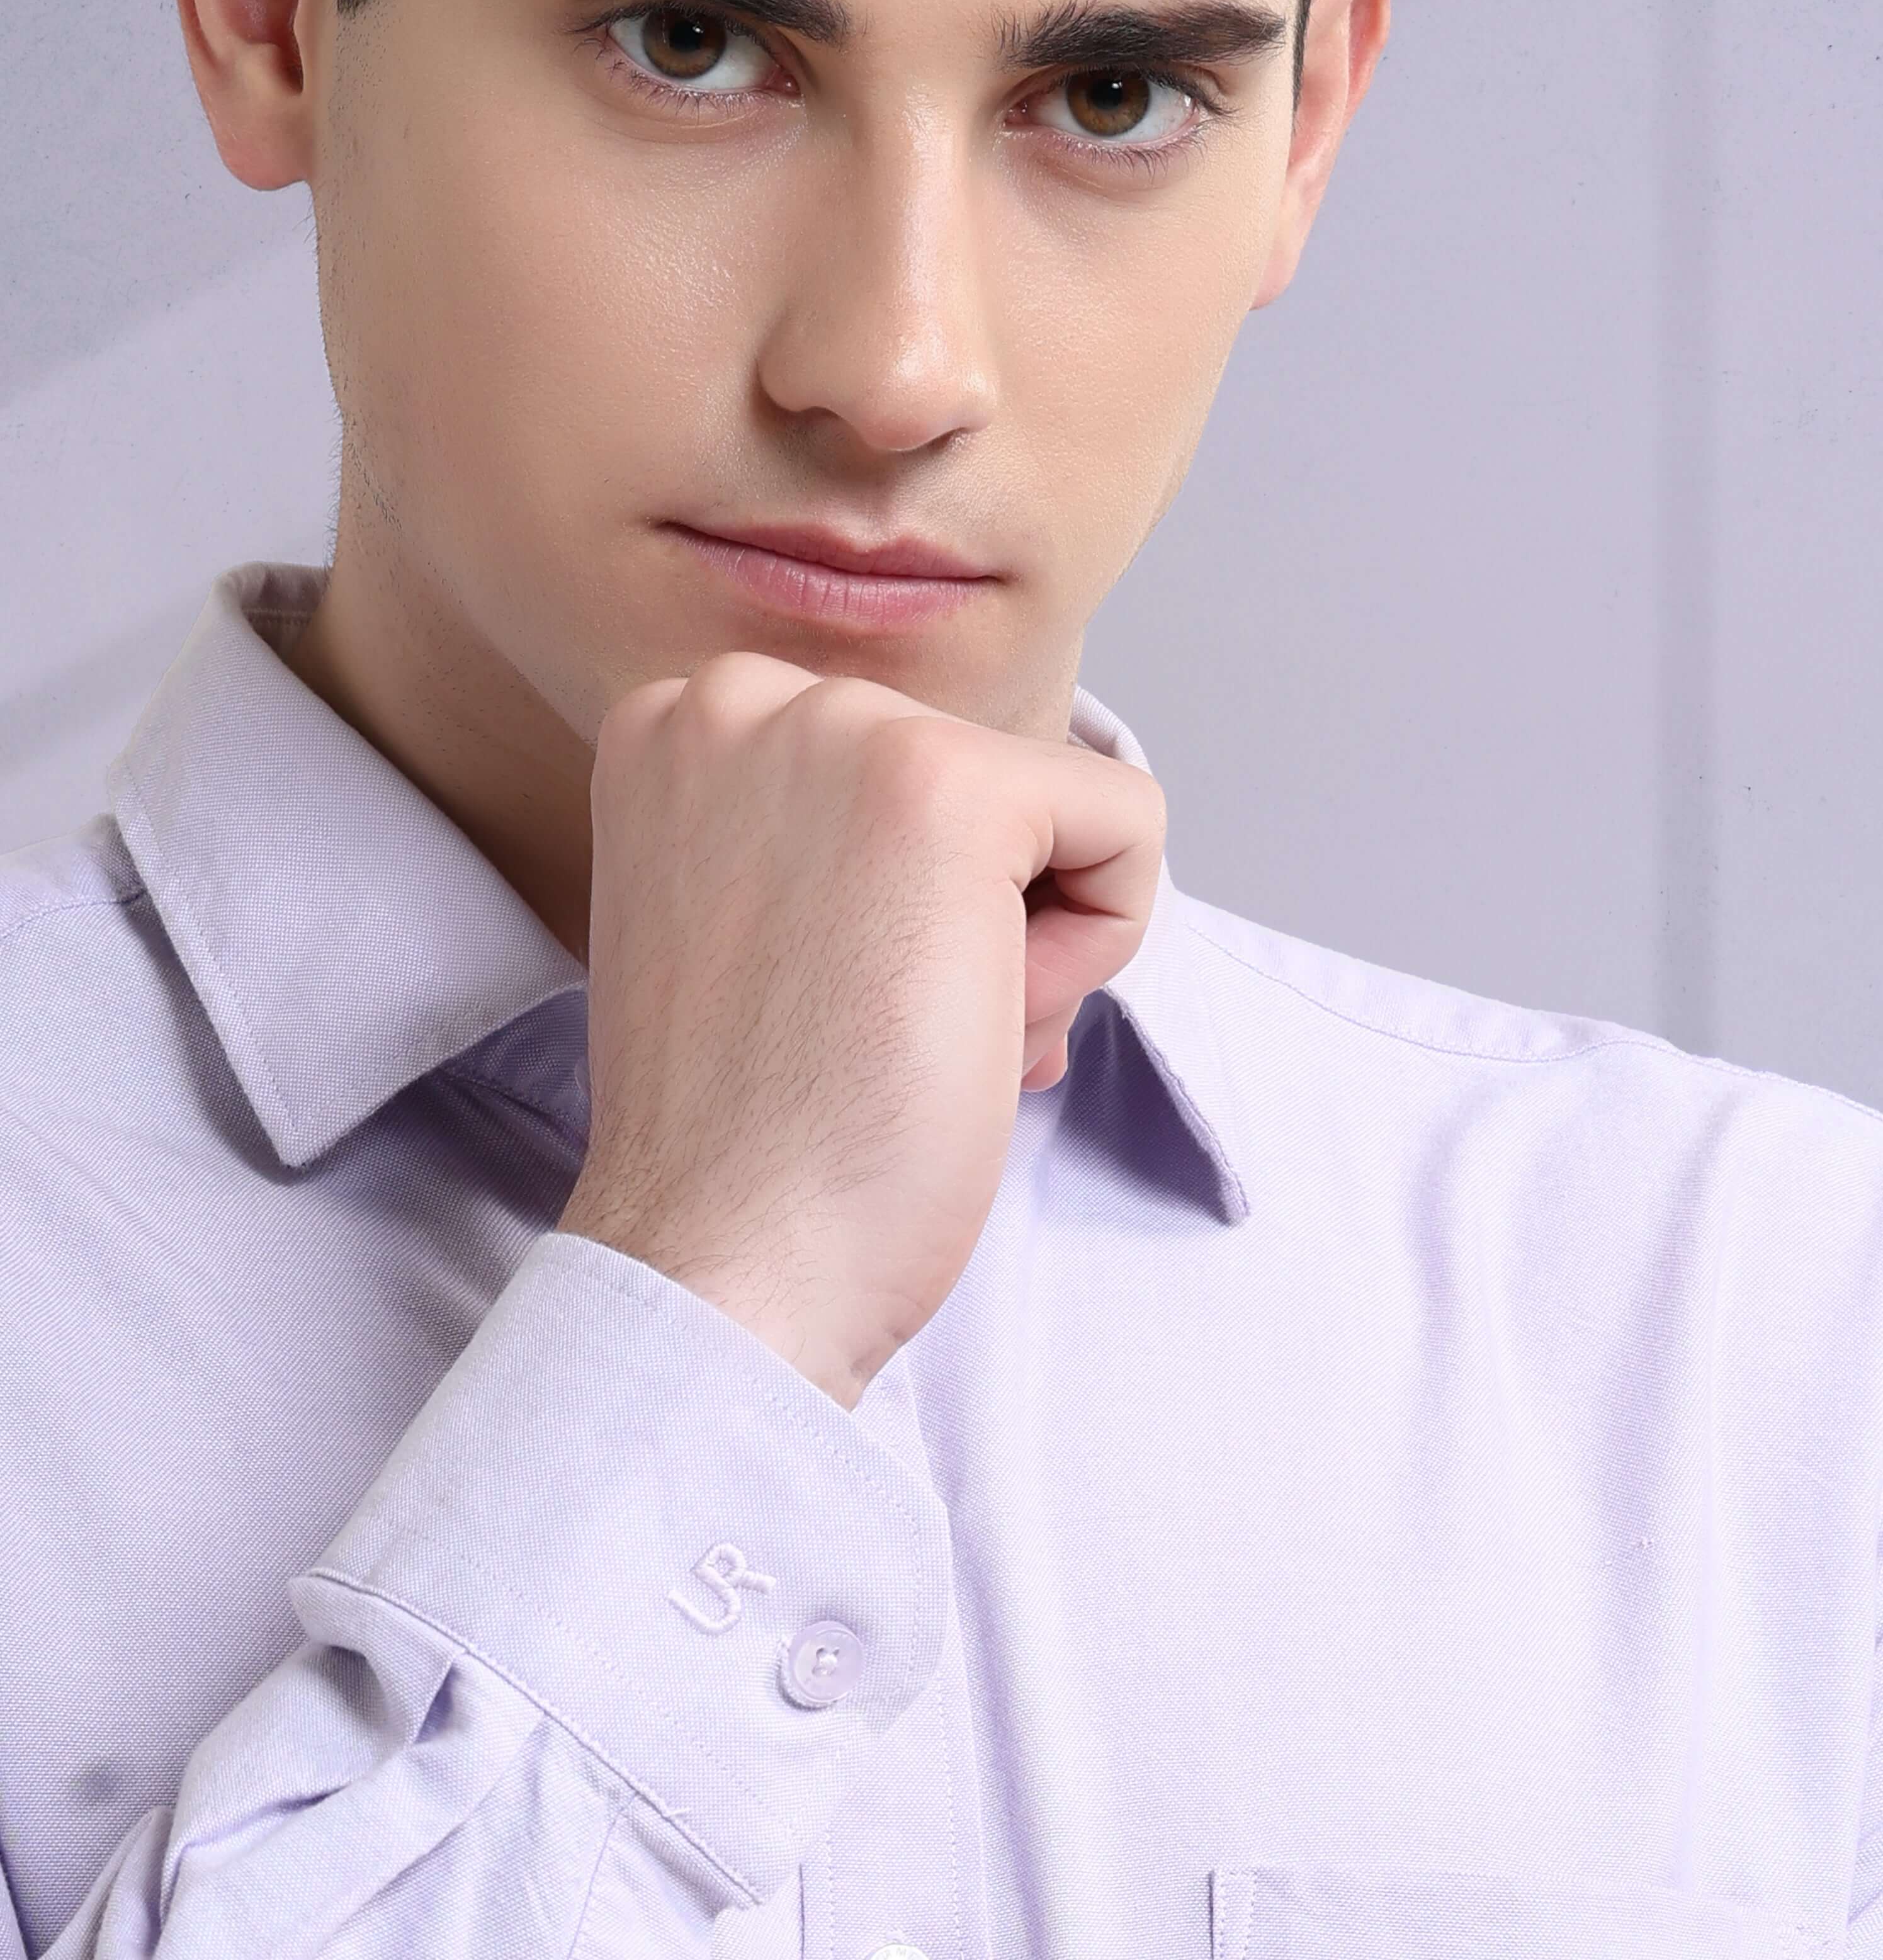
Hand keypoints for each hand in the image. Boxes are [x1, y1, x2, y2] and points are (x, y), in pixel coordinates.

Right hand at [556, 651, 1165, 1409]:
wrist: (721, 1261)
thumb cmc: (741, 1138)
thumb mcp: (744, 926)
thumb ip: (821, 843)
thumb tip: (988, 841)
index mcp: (677, 729)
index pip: (892, 774)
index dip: (903, 908)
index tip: (828, 999)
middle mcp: (742, 699)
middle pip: (978, 785)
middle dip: (974, 921)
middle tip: (879, 1033)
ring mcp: (842, 732)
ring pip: (1053, 810)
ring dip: (1028, 944)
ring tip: (915, 1035)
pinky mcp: (949, 786)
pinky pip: (1128, 826)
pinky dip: (1101, 945)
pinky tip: (985, 1022)